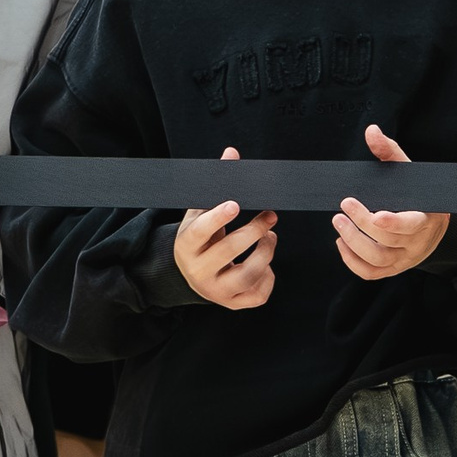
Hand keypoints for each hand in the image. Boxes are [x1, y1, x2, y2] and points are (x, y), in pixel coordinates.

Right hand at [174, 155, 277, 308]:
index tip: (236, 204)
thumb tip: (232, 152)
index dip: (218, 218)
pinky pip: (257, 296)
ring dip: (266, 254)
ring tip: (270, 237)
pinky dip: (269, 278)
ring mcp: (215, 291)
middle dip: (254, 231)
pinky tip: (266, 263)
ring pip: (246, 276)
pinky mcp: (232, 304)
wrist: (189, 273)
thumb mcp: (201, 211)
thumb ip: (217, 183)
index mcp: (186, 245)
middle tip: (270, 216)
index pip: (200, 232)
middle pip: (227, 252)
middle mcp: (198, 271)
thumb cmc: (200, 236)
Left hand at [336, 125, 449, 279]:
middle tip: (344, 205)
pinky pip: (371, 273)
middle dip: (362, 224)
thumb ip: (390, 152)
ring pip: (377, 259)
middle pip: (387, 241)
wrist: (434, 226)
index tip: (375, 214)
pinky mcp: (392, 269)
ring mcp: (404, 259)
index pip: (410, 225)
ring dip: (353, 242)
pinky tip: (341, 242)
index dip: (393, 223)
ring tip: (338, 222)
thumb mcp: (409, 173)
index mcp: (426, 219)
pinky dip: (352, 261)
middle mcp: (416, 244)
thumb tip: (371, 131)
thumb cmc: (419, 195)